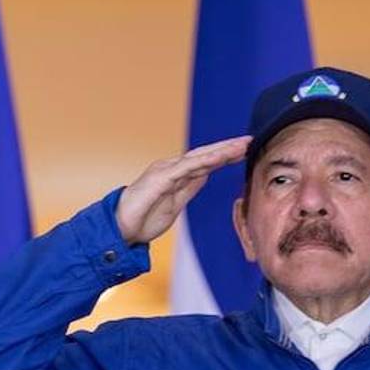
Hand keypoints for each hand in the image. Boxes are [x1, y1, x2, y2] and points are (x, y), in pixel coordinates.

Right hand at [115, 135, 250, 244]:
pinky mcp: (159, 178)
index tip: (244, 151)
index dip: (224, 156)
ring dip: (220, 151)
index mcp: (175, 175)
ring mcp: (165, 172)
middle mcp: (171, 169)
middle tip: (249, 140)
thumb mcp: (175, 205)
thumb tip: (205, 176)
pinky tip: (219, 157)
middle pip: (204, 155)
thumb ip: (189, 189)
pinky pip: (186, 168)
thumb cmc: (143, 219)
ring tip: (241, 145)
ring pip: (198, 158)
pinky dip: (203, 162)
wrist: (120, 229)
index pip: (204, 162)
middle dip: (227, 148)